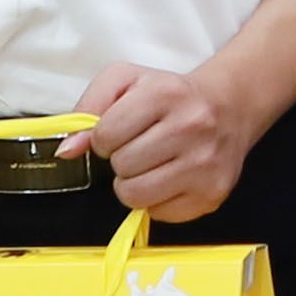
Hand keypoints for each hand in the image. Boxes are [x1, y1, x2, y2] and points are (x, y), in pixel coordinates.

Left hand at [78, 59, 261, 223]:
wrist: (227, 108)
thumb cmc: (170, 96)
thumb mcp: (125, 82)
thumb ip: (88, 108)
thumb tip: (68, 149)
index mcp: (166, 93)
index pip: (105, 135)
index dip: (103, 137)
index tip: (119, 132)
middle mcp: (192, 127)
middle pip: (122, 166)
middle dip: (122, 159)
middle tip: (140, 146)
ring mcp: (205, 164)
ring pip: (136, 195)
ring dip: (133, 183)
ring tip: (150, 165)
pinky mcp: (212, 194)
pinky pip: (158, 213)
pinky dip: (156, 200)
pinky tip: (169, 177)